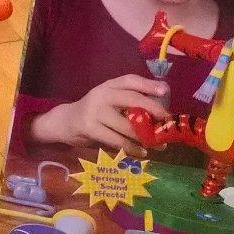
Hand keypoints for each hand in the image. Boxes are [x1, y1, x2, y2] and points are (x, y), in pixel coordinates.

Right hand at [29, 75, 169, 153]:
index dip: (148, 84)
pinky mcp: (90, 128)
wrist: (65, 123)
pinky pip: (116, 140)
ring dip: (145, 137)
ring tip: (159, 145)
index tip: (164, 90)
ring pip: (127, 125)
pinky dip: (131, 148)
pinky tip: (141, 153)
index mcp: (110, 85)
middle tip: (167, 119)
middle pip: (132, 99)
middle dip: (152, 109)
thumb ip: (130, 103)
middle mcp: (102, 94)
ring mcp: (95, 111)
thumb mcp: (110, 101)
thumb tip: (160, 112)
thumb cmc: (96, 113)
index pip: (130, 80)